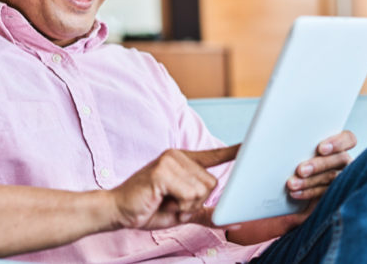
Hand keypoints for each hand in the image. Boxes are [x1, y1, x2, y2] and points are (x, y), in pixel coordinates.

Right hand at [108, 145, 239, 230]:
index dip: (232, 152)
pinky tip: (162, 200)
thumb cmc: (148, 208)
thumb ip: (207, 213)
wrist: (118, 210)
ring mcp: (169, 161)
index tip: (249, 146)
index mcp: (182, 161)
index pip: (212, 155)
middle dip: (196, 202)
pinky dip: (180, 206)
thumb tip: (233, 221)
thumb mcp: (183, 212)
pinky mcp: (162, 171)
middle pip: (212, 183)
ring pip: (202, 190)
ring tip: (167, 202)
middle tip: (173, 203)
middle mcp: (177, 156)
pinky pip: (190, 194)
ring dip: (187, 205)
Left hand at [283, 130, 356, 226]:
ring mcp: (342, 178)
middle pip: (339, 159)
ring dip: (310, 181)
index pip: (348, 139)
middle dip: (319, 164)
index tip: (321, 148)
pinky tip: (296, 193)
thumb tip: (281, 140)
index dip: (338, 143)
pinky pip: (324, 193)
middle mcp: (343, 161)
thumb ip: (300, 144)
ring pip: (331, 177)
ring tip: (293, 184)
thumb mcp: (301, 148)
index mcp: (338, 145)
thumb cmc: (299, 159)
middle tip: (301, 170)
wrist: (298, 181)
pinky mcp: (334, 194)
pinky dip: (308, 193)